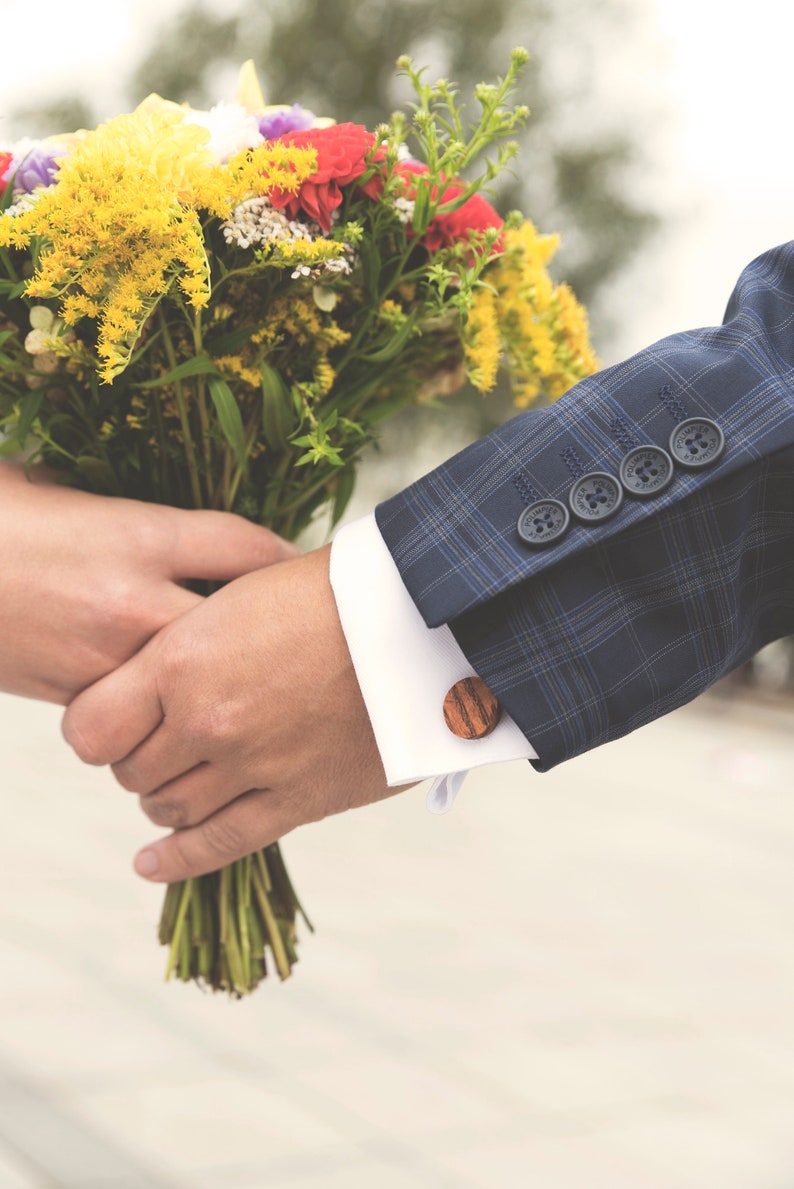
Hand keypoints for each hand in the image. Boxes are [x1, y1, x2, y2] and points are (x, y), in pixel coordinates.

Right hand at [0, 462, 296, 701]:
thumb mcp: (60, 487)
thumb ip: (126, 511)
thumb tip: (177, 528)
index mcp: (137, 533)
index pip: (246, 545)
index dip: (286, 557)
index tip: (304, 565)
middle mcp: (133, 598)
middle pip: (240, 622)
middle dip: (270, 624)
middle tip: (296, 625)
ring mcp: (106, 654)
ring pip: (196, 674)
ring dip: (222, 667)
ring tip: (246, 665)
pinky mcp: (75, 692)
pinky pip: (141, 703)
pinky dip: (162, 697)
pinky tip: (172, 690)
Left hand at [62, 546, 402, 880]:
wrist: (418, 616)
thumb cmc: (330, 590)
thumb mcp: (238, 592)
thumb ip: (189, 641)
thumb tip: (161, 666)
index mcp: (181, 660)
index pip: (92, 728)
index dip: (96, 730)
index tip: (111, 725)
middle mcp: (207, 720)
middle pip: (134, 772)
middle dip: (140, 763)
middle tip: (161, 746)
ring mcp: (254, 766)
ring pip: (173, 810)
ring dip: (166, 802)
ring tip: (179, 783)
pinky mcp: (301, 799)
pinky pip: (223, 843)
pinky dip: (180, 860)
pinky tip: (151, 863)